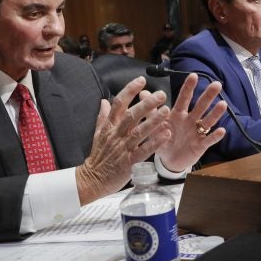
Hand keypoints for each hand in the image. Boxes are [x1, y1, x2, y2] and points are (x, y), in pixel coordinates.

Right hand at [76, 77, 170, 204]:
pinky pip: (144, 150)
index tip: (142, 80)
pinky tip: (166, 134)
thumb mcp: (98, 134)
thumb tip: (104, 100)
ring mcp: (123, 148)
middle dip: (146, 103)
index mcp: (109, 126)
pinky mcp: (129, 162)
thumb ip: (103, 116)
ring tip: (167, 111)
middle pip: (131, 115)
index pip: (119, 103)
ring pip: (139, 132)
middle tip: (161, 94)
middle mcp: (116, 135)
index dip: (130, 90)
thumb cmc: (98, 156)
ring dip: (153, 120)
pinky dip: (155, 142)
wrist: (93, 179)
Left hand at [156, 73, 226, 171]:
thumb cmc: (163, 140)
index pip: (184, 99)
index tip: (194, 76)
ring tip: (223, 105)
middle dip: (208, 96)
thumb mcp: (155, 126)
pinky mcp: (200, 145)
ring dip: (215, 113)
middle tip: (217, 84)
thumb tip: (143, 93)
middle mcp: (190, 121)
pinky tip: (222, 130)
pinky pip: (209, 140)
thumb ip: (151, 111)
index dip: (188, 88)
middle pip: (200, 106)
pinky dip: (215, 136)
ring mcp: (197, 132)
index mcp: (178, 114)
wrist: (168, 160)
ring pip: (208, 121)